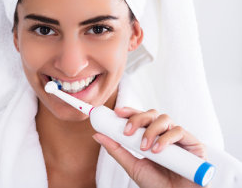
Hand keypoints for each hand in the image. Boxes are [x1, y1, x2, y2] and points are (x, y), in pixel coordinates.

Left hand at [92, 107, 207, 187]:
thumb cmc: (156, 184)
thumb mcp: (132, 166)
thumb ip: (116, 150)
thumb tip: (97, 135)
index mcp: (151, 136)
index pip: (140, 118)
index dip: (129, 111)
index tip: (117, 112)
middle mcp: (165, 134)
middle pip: (151, 114)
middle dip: (137, 118)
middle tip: (127, 132)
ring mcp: (179, 138)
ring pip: (164, 119)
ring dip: (151, 130)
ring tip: (144, 147)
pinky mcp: (193, 144)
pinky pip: (179, 131)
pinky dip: (166, 138)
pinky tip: (158, 150)